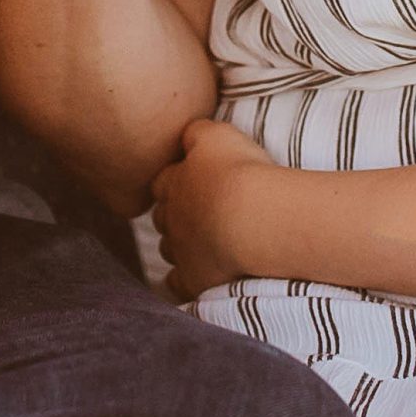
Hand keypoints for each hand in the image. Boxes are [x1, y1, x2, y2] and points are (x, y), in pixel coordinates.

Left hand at [150, 118, 279, 300]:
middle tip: (198, 212)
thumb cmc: (239, 172)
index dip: (175, 182)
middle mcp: (170, 217)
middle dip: (174, 214)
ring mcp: (180, 250)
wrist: (253, 219)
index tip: (192, 182)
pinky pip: (176, 284)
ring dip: (180, 245)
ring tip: (202, 243)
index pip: (163, 182)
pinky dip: (182, 281)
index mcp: (173, 183)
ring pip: (168, 248)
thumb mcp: (218, 136)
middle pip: (162, 216)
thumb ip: (196, 132)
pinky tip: (195, 277)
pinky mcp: (193, 278)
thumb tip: (188, 135)